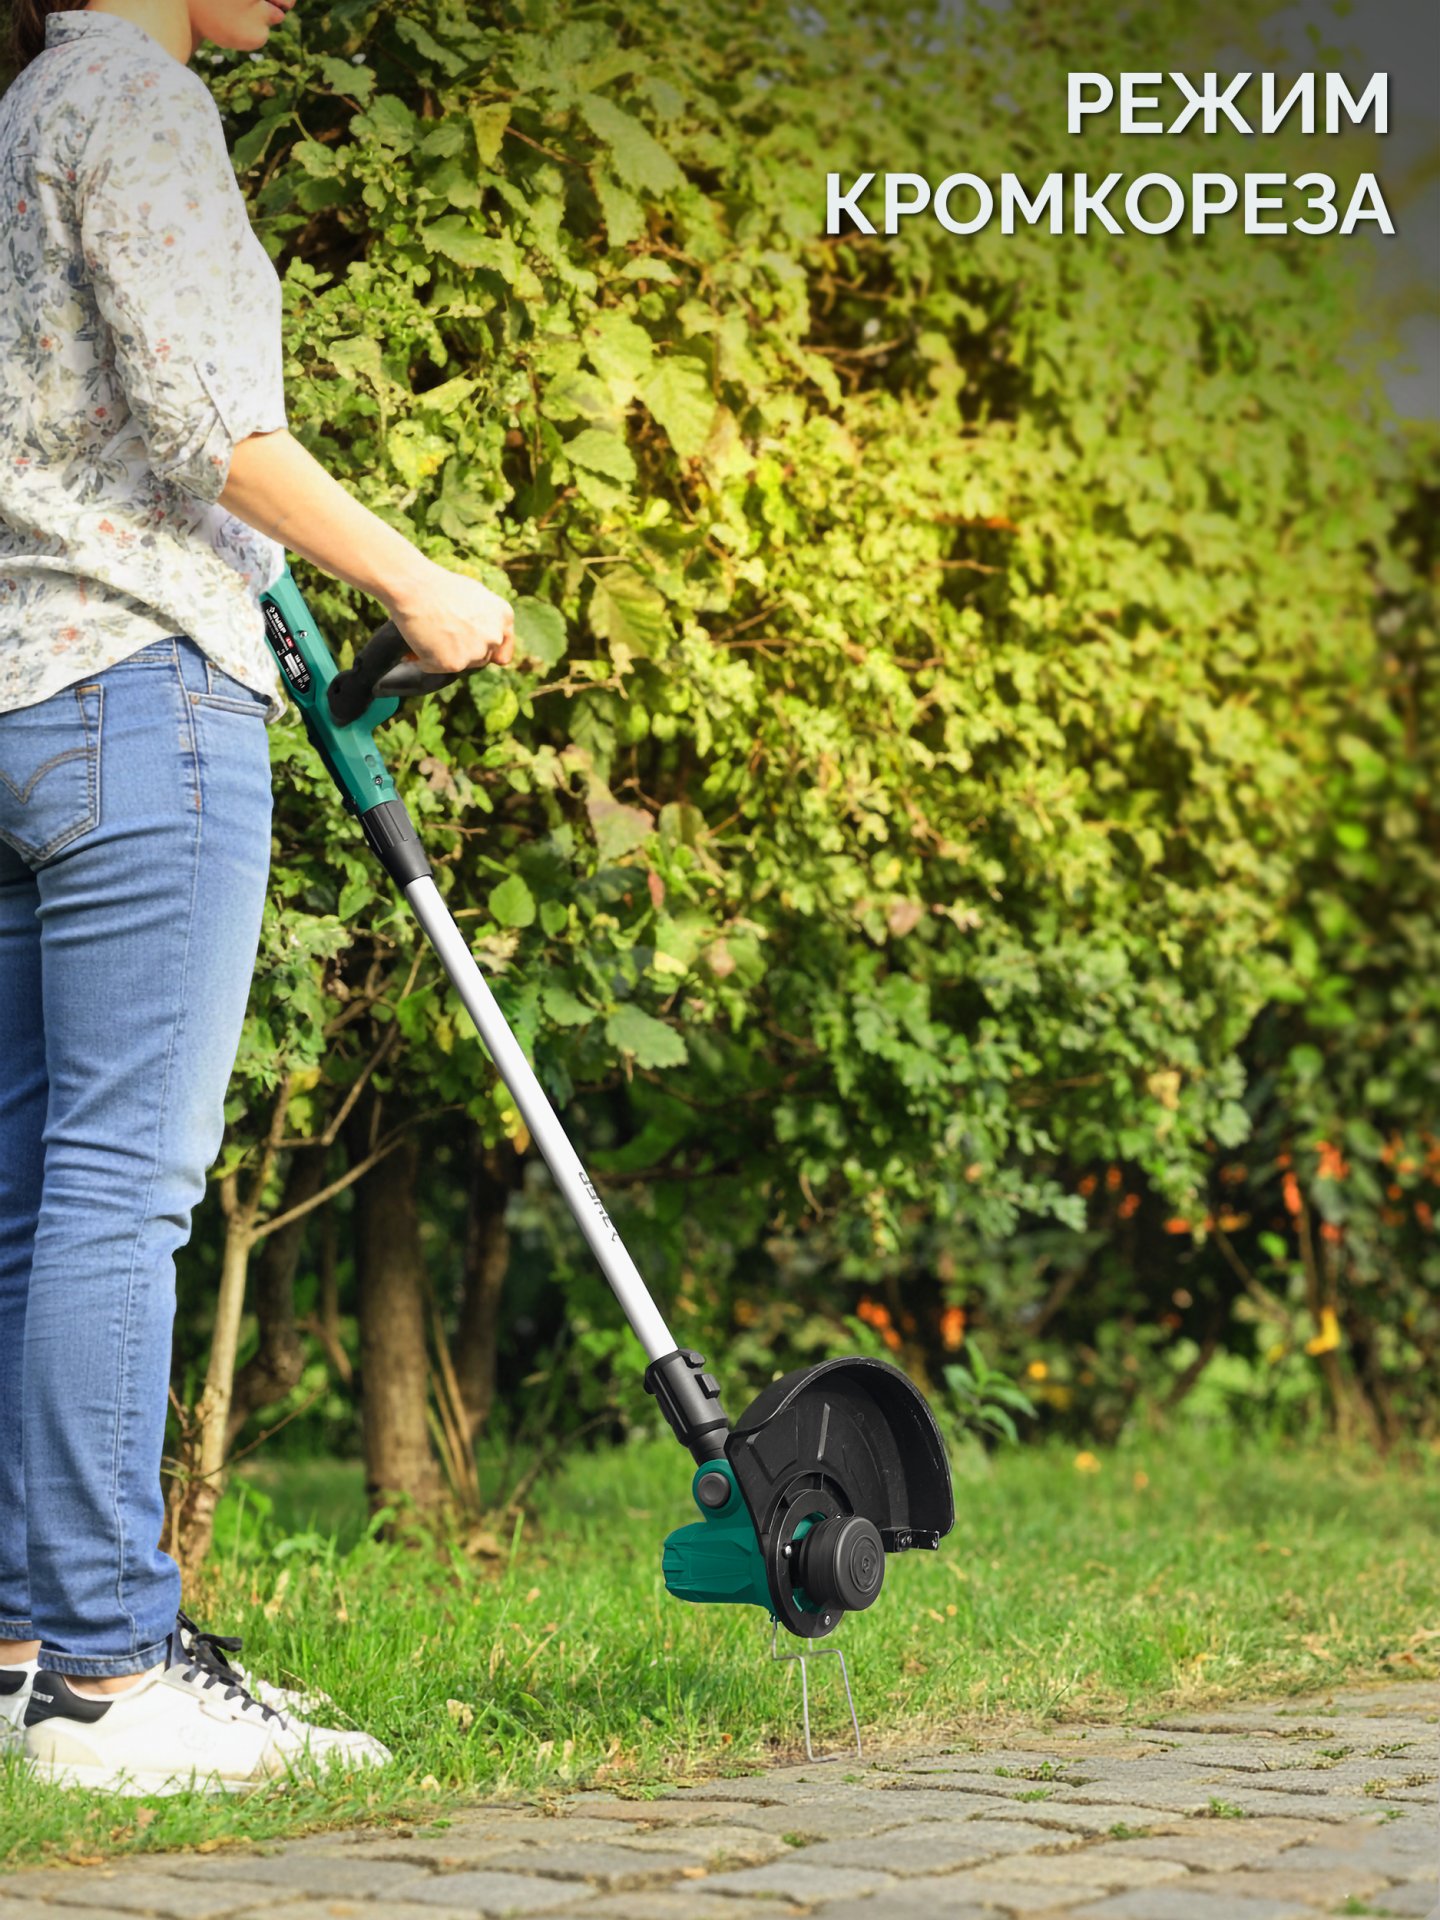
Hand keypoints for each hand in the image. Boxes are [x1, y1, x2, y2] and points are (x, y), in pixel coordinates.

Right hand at [385, 561, 514, 673]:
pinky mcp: (453, 664)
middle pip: (481, 658)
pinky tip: (416, 640)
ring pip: (460, 665)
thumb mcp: (474, 595)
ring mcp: (475, 652)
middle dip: (463, 652)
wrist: (414, 586)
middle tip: (439, 635)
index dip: (487, 652)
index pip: (502, 650)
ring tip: (426, 634)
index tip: (473, 652)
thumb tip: (483, 637)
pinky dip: (423, 660)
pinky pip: (435, 668)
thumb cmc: (438, 586)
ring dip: (444, 657)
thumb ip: (484, 618)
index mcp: (503, 617)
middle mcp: (494, 637)